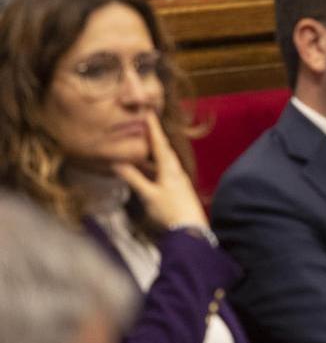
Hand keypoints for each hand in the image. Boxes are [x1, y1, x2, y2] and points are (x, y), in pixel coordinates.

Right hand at [113, 112, 208, 229]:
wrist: (190, 230)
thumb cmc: (170, 211)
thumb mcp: (148, 195)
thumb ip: (134, 179)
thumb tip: (117, 163)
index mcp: (169, 168)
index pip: (159, 143)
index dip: (153, 128)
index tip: (149, 112)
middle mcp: (175, 170)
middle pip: (163, 149)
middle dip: (153, 136)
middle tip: (145, 123)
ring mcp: (177, 179)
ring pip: (163, 160)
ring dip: (153, 151)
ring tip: (143, 142)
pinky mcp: (177, 188)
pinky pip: (164, 170)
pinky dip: (154, 165)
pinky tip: (148, 167)